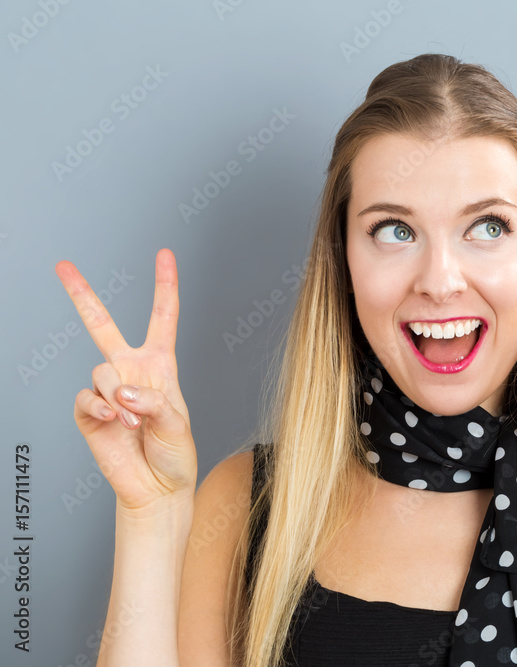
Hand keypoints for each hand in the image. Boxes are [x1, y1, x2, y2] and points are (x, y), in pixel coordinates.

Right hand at [55, 248, 196, 512]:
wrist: (157, 488)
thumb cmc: (174, 453)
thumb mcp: (178, 423)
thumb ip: (153, 401)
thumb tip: (123, 392)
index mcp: (160, 365)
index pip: (163, 317)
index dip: (164, 285)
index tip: (164, 255)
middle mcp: (130, 371)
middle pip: (101, 325)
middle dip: (82, 295)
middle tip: (63, 266)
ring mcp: (108, 392)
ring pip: (101, 373)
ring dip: (120, 399)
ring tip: (135, 423)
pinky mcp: (90, 415)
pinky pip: (88, 399)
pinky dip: (103, 409)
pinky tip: (117, 422)